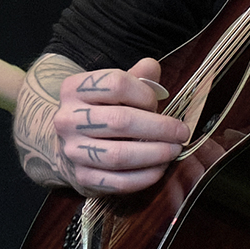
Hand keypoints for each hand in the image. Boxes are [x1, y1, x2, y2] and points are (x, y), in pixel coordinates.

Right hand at [31, 59, 187, 197]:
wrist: (68, 144)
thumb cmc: (100, 111)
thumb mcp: (112, 88)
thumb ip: (135, 76)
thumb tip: (152, 67)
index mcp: (74, 89)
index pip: (116, 84)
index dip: (145, 93)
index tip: (157, 103)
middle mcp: (68, 119)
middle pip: (121, 120)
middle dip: (160, 127)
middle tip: (181, 132)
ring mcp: (73, 151)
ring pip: (120, 154)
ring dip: (155, 154)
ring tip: (174, 150)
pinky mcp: (82, 177)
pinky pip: (119, 181)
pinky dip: (145, 176)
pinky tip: (160, 168)